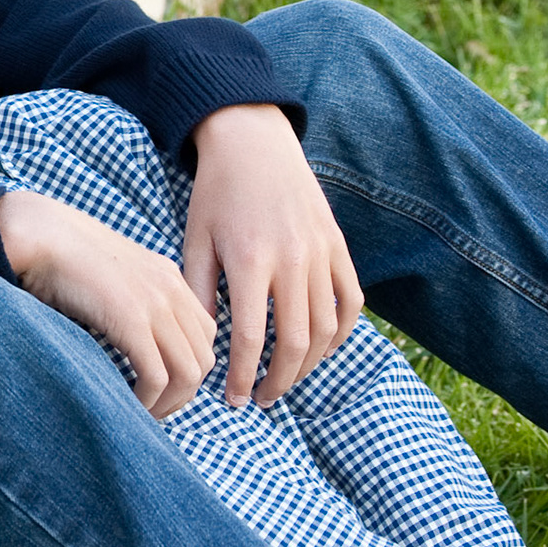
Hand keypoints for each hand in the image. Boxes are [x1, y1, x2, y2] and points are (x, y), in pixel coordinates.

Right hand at [0, 190, 217, 417]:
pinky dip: (147, 400)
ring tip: (141, 413)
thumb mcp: (112, 275)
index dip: (191, 368)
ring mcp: (155, 305)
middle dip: (183, 394)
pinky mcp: (133, 321)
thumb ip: (131, 299)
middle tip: (153, 409)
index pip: (206, 335)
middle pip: (204, 359)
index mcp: (169, 277)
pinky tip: (128, 403)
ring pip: (188, 374)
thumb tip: (130, 336)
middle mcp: (171, 290)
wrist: (40, 234)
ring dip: (168, 403)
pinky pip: (157, 376)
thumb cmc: (62, 257)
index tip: (164, 387)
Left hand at [184, 104, 363, 407]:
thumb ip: (200, 292)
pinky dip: (341, 333)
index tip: (233, 400)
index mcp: (250, 261)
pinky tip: (320, 349)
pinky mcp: (338, 246)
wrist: (254, 145)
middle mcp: (292, 261)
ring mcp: (321, 253)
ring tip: (286, 381)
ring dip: (308, 364)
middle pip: (296, 343)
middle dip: (279, 381)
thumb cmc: (215, 194)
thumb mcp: (196, 240)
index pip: (252, 338)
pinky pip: (351, 301)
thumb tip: (202, 343)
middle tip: (262, 401)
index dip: (244, 377)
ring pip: (327, 328)